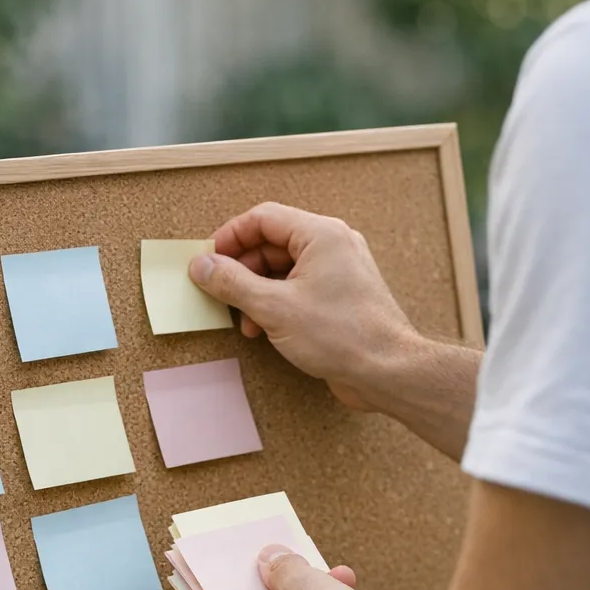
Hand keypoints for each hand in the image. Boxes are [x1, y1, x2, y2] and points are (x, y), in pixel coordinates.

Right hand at [189, 202, 417, 409]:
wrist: (387, 371)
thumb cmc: (342, 335)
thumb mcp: (274, 308)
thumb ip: (233, 283)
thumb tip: (202, 266)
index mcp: (321, 234)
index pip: (263, 218)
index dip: (230, 237)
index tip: (207, 261)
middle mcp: (333, 246)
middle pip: (272, 244)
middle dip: (242, 270)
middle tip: (219, 292)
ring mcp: (339, 272)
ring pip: (284, 269)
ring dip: (257, 292)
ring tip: (244, 320)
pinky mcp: (341, 298)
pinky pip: (299, 289)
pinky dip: (277, 304)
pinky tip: (265, 329)